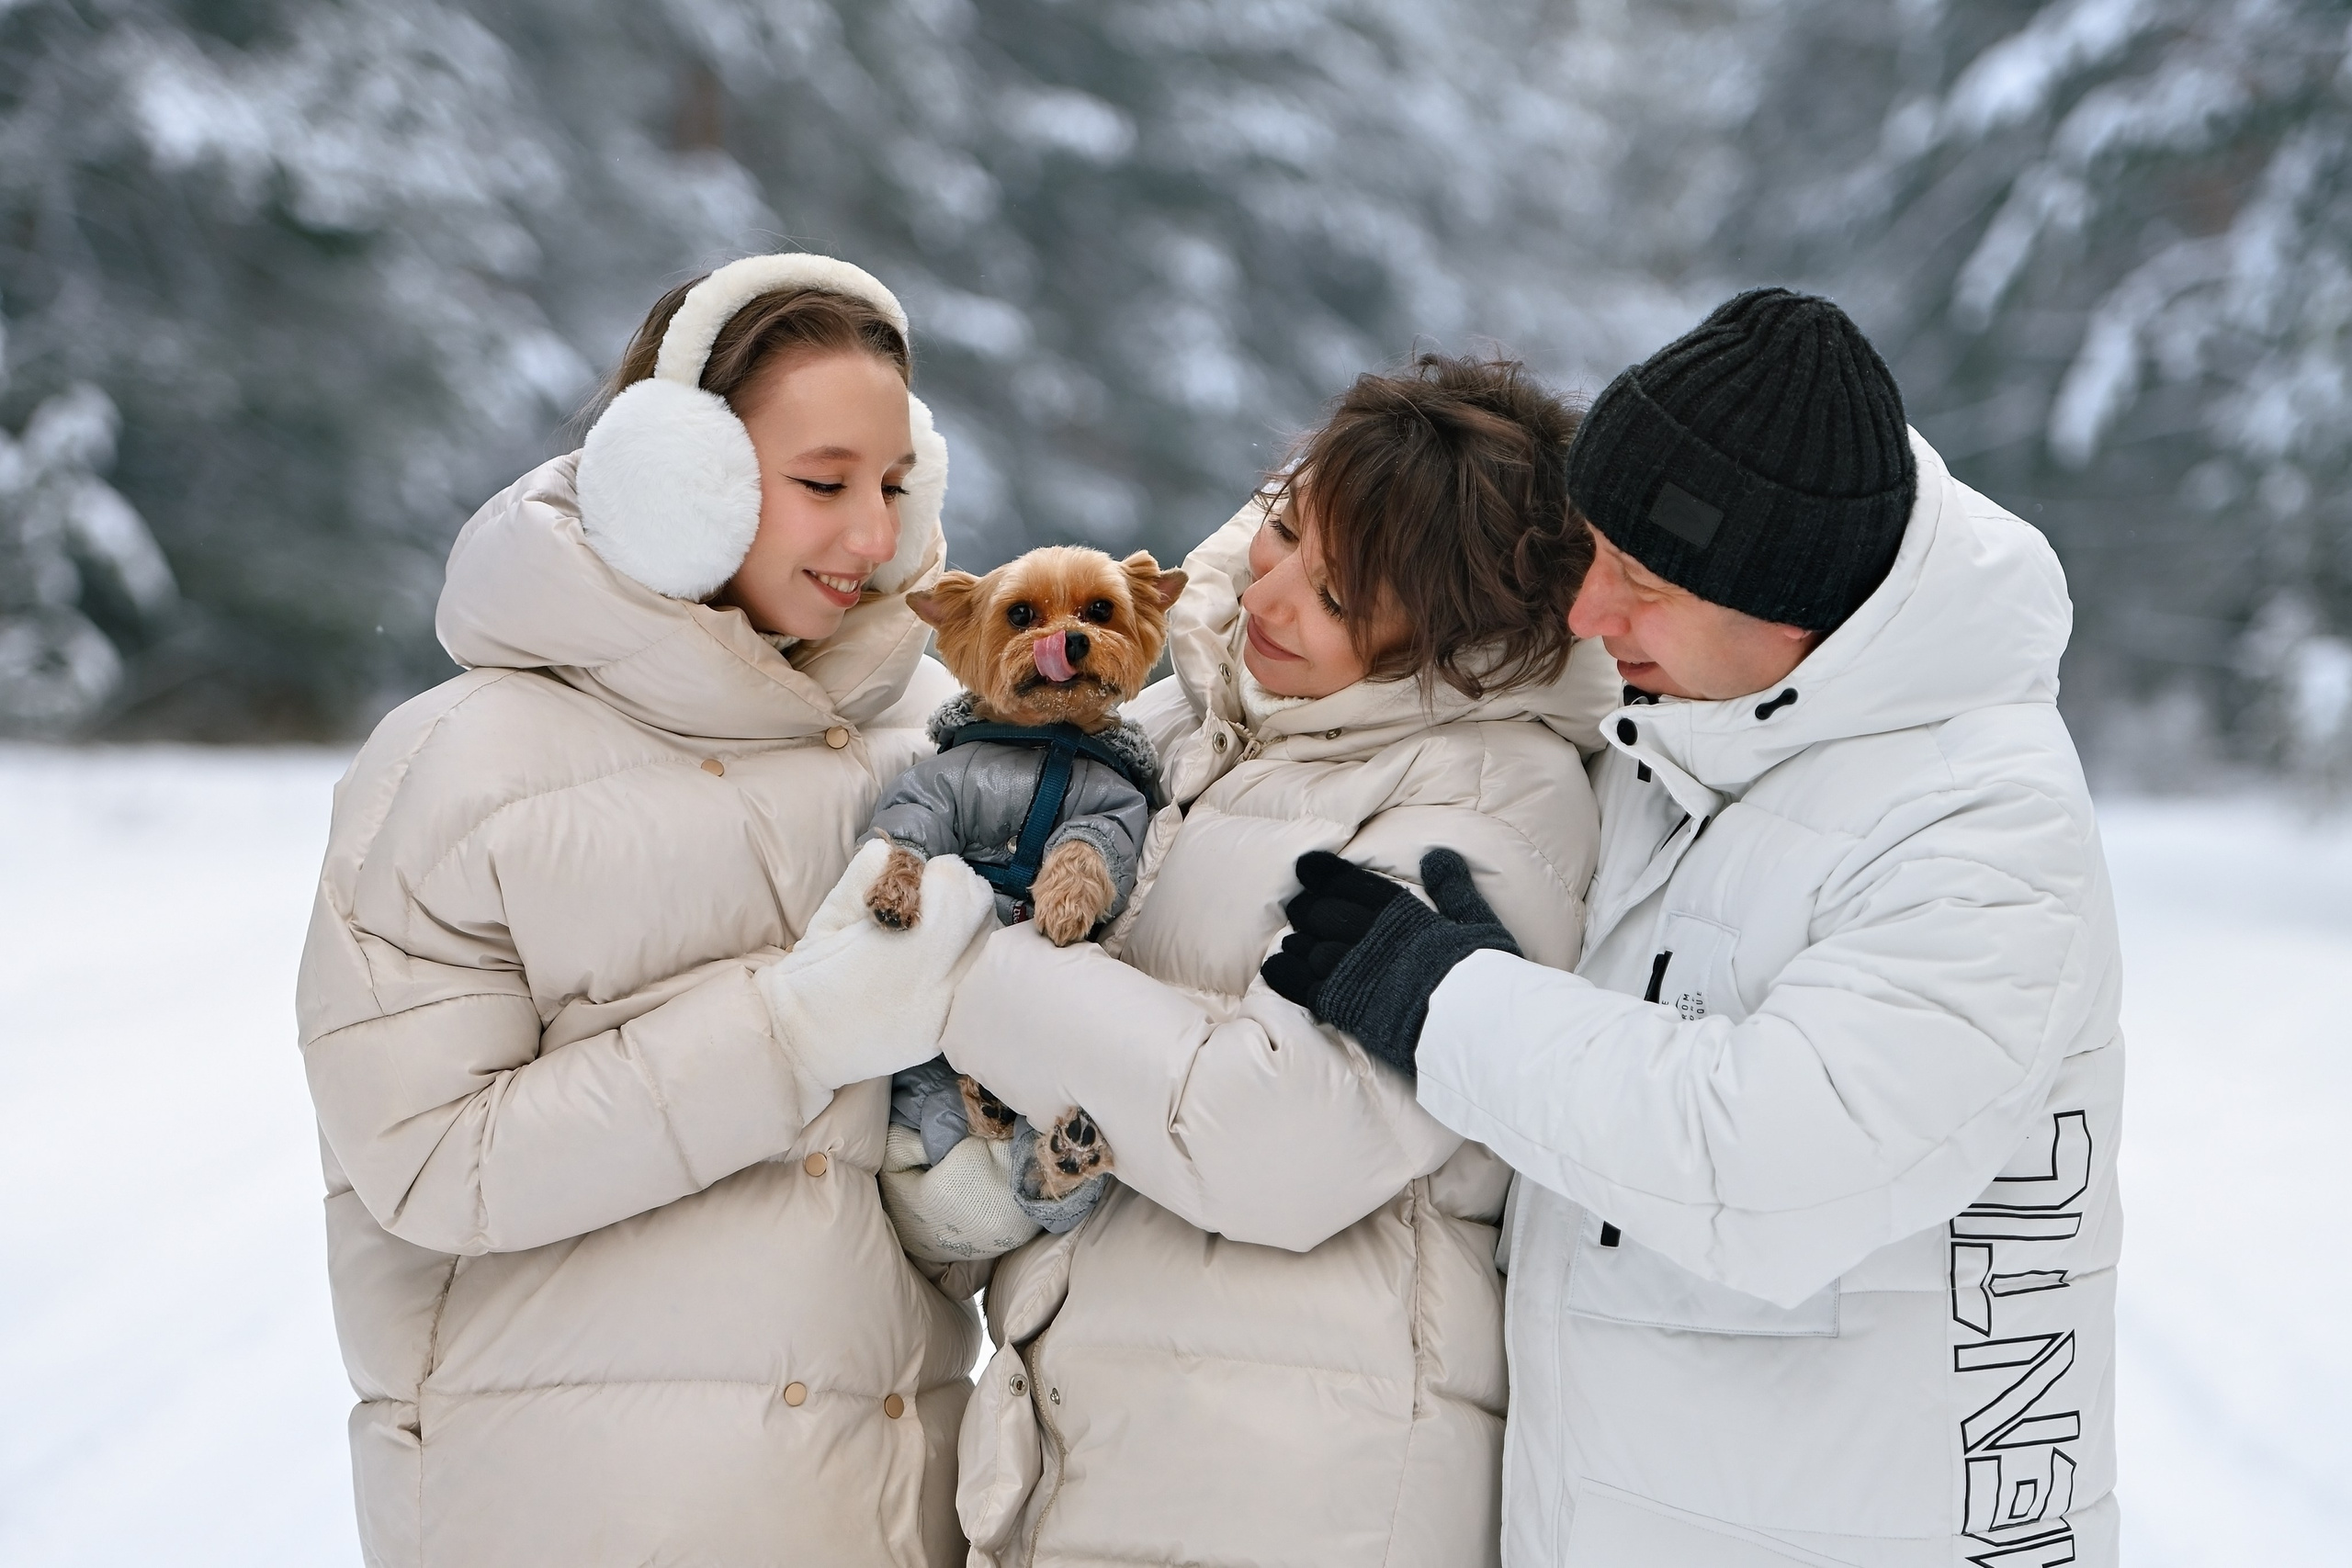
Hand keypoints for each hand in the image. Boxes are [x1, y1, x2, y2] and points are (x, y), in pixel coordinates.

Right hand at [760, 840, 998, 1089]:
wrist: (799, 1043)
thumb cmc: (810, 976)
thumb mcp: (829, 919)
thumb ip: (861, 880)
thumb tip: (886, 851)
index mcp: (904, 948)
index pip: (957, 889)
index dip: (941, 874)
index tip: (921, 878)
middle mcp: (934, 983)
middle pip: (982, 913)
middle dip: (960, 895)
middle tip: (931, 900)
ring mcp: (944, 1013)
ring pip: (987, 946)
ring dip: (968, 928)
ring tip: (934, 932)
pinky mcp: (945, 1033)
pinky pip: (974, 982)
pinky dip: (964, 963)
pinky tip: (937, 963)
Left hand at [1259, 847, 1520, 1075]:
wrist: (1475, 1025)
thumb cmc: (1485, 977)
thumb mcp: (1477, 922)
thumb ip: (1454, 888)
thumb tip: (1438, 854)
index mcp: (1402, 914)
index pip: (1355, 885)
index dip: (1327, 874)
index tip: (1306, 866)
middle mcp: (1371, 936)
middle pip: (1325, 913)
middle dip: (1308, 909)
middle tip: (1298, 908)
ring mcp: (1354, 970)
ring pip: (1310, 947)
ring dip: (1297, 942)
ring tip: (1290, 942)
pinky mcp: (1343, 1006)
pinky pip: (1302, 986)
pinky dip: (1285, 975)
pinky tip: (1274, 968)